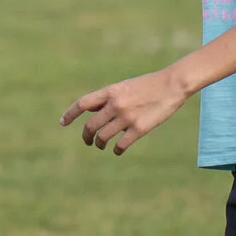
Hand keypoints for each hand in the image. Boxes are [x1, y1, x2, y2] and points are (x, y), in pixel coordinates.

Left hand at [60, 68, 188, 154]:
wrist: (172, 85)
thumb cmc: (148, 85)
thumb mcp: (124, 86)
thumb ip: (108, 98)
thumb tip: (91, 111)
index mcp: (111, 92)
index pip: (83, 104)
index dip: (70, 114)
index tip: (63, 123)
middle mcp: (115, 105)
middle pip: (90, 126)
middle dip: (86, 136)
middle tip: (88, 140)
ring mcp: (127, 118)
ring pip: (103, 137)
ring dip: (99, 144)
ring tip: (102, 146)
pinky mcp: (139, 129)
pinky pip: (121, 146)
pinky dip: (116, 150)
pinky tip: (117, 150)